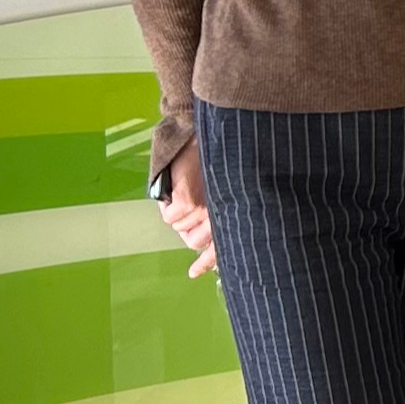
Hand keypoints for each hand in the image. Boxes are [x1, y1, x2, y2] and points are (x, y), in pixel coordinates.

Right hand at [156, 141, 219, 278]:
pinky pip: (169, 217)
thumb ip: (226, 203)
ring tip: (186, 195)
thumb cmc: (220, 151)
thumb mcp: (229, 180)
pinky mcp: (186, 201)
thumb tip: (215, 225)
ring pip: (180, 229)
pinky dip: (167, 206)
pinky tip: (175, 190)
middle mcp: (223, 213)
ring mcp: (204, 209)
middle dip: (190, 231)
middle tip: (192, 213)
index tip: (193, 273)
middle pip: (196, 242)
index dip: (206, 263)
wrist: (202, 129)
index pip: (221, 247)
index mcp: (237, 208)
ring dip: (179, 217)